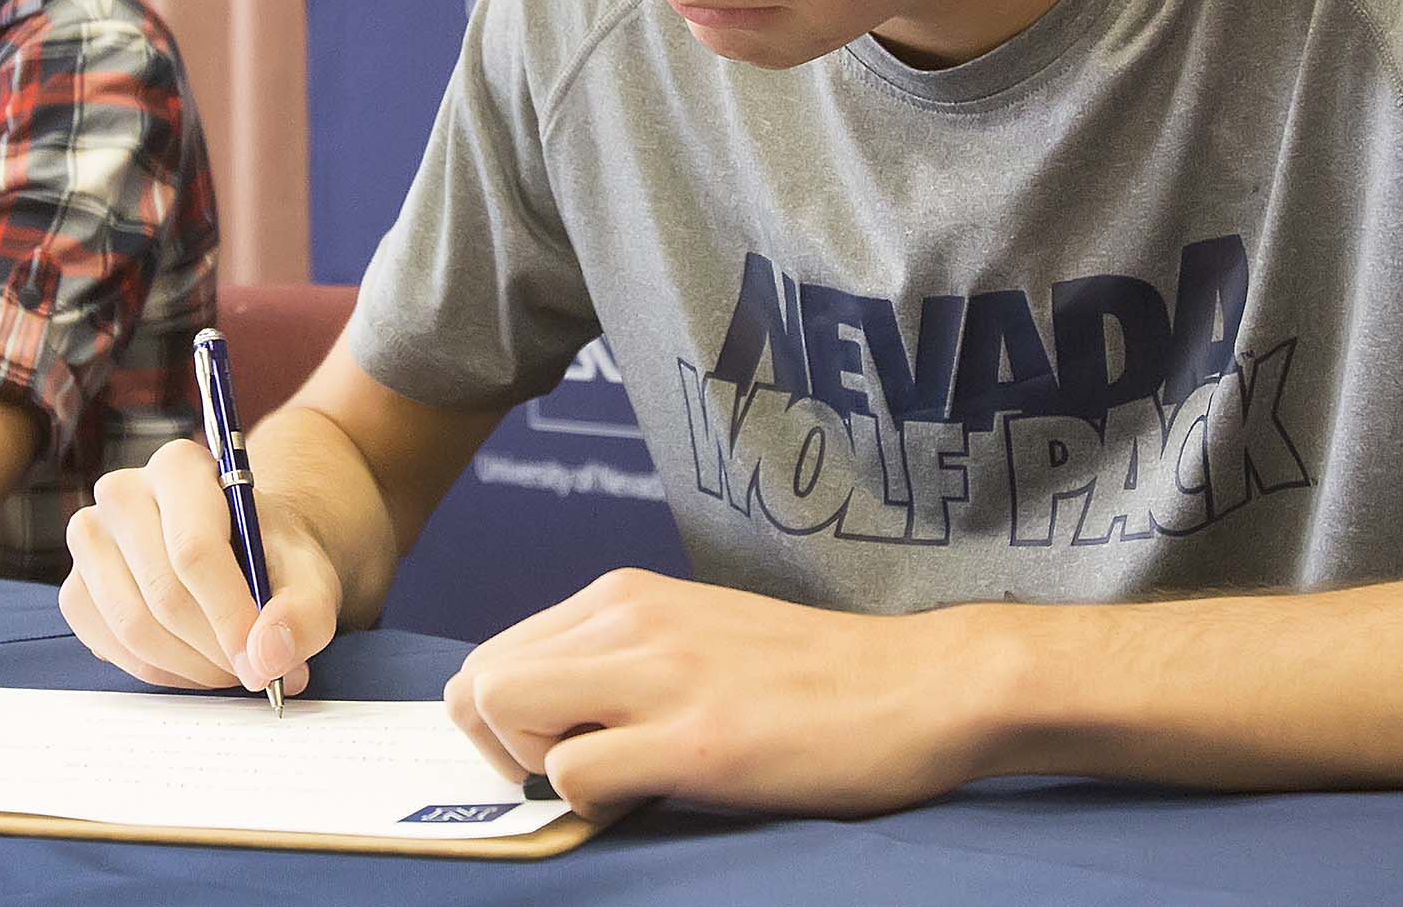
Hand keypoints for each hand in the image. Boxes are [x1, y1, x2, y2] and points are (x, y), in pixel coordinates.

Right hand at [58, 438, 340, 696]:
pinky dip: (160, 671)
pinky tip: (195, 663)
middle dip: (216, 649)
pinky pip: (111, 647)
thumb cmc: (271, 557)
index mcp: (179, 466)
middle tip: (256, 672)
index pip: (194, 549)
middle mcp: (122, 492)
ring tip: (231, 667)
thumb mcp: (309, 577)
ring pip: (133, 626)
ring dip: (190, 666)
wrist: (242, 554)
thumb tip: (267, 658)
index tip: (263, 662)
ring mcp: (89, 540)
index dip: (230, 616)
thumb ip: (303, 614)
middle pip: (163, 593)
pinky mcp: (76, 588)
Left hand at [442, 568, 1003, 817]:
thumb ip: (620, 661)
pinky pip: (573, 774)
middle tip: (569, 778)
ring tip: (616, 782)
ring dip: (538, 767)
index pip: (492, 655)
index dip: (501, 721)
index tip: (552, 752)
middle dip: (499, 748)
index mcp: (624, 597)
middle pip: (479, 682)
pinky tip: (654, 796)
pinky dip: (591, 804)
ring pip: (505, 710)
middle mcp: (628, 619)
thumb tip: (547, 719)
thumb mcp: (696, 636)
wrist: (923, 684)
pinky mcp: (697, 739)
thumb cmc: (815, 678)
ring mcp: (660, 674)